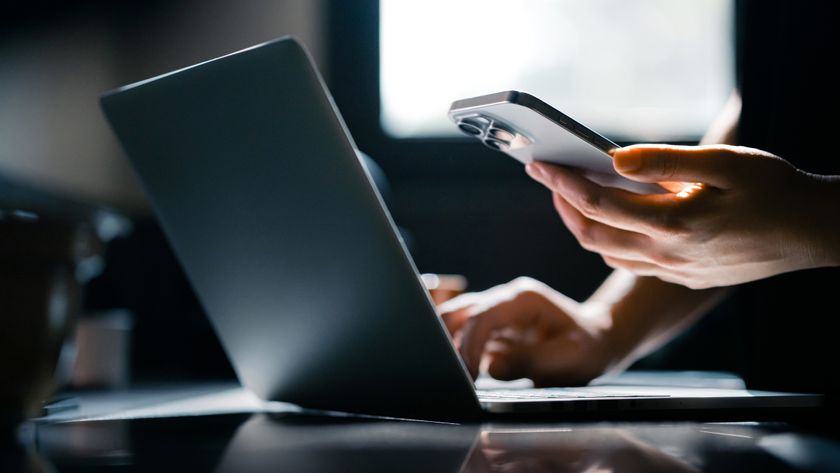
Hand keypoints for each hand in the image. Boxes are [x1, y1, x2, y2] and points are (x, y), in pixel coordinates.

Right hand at [437, 277, 617, 385]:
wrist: (599, 340)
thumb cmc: (587, 347)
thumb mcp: (567, 359)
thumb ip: (530, 362)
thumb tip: (492, 369)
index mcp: (523, 299)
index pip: (482, 316)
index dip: (469, 345)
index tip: (467, 374)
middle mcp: (506, 300)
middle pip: (460, 311)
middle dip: (446, 339)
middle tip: (448, 372)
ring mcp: (499, 313)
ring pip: (458, 322)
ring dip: (451, 347)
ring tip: (453, 375)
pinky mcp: (496, 330)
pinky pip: (468, 338)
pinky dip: (460, 354)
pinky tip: (463, 374)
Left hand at [526, 144, 839, 288]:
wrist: (814, 232)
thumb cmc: (774, 190)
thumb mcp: (725, 162)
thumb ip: (665, 161)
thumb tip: (614, 160)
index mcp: (672, 223)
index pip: (597, 203)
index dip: (562, 182)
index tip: (540, 163)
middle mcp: (666, 254)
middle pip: (591, 234)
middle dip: (562, 204)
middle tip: (548, 176)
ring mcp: (675, 270)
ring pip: (608, 253)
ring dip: (583, 225)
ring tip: (573, 195)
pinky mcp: (685, 276)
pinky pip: (632, 264)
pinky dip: (610, 241)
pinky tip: (613, 221)